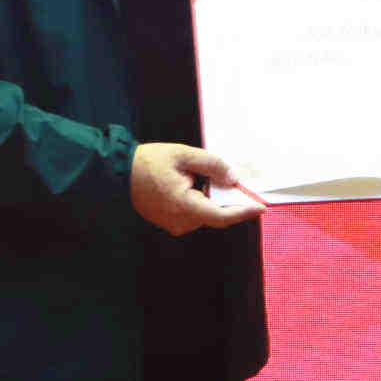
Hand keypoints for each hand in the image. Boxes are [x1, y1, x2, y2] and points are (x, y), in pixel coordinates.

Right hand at [133, 142, 265, 233]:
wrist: (120, 172)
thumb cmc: (149, 162)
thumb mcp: (184, 156)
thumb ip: (212, 165)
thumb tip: (233, 178)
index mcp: (184, 206)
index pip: (222, 216)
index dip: (243, 212)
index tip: (260, 207)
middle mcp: (180, 221)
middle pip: (215, 214)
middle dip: (227, 198)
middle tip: (232, 179)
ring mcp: (174, 224)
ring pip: (205, 213)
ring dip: (211, 198)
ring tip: (200, 176)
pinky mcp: (170, 222)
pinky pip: (193, 213)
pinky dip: (200, 200)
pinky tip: (192, 184)